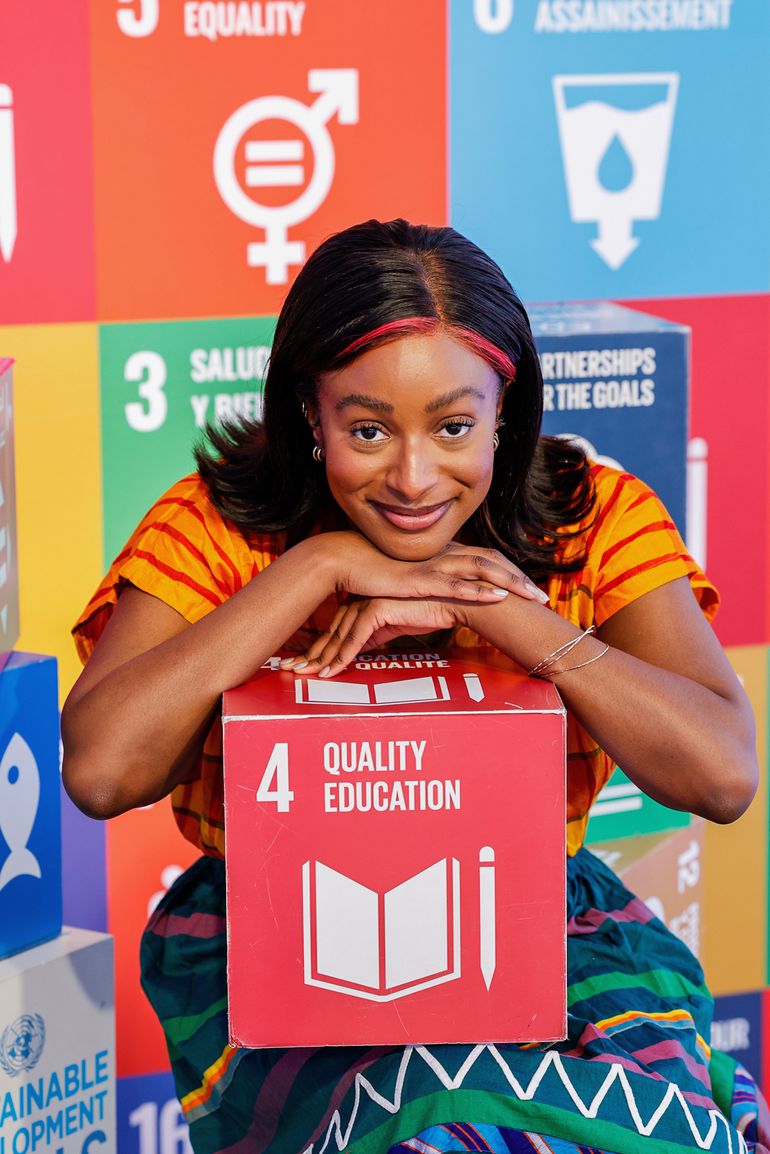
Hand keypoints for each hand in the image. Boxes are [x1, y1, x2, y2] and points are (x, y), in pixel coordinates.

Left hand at [280, 597, 465, 677]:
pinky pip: (356, 637)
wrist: (453, 601)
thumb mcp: (393, 625)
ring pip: (339, 635)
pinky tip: (331, 671)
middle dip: (311, 653)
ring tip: (308, 676)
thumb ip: (373, 634)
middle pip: (331, 630)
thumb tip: (355, 650)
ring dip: (323, 658)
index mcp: (362, 599)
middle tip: (290, 671)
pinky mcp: (378, 608)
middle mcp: (361, 597)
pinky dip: (343, 656)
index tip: (302, 663)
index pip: (335, 626)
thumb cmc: (428, 610)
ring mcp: (368, 601)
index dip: (318, 647)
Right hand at [319, 532, 549, 604]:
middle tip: (543, 597)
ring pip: (481, 571)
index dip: (508, 574)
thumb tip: (434, 606)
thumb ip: (422, 592)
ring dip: (511, 583)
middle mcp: (442, 556)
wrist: (343, 560)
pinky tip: (499, 596)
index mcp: (441, 556)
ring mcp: (433, 565)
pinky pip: (455, 584)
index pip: (484, 561)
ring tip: (534, 597)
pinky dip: (479, 589)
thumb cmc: (370, 573)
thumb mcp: (404, 584)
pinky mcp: (419, 578)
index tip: (529, 590)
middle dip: (520, 580)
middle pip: (491, 564)